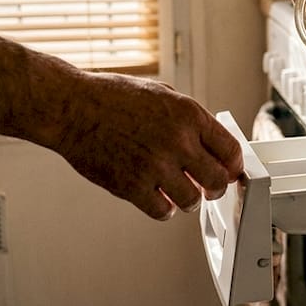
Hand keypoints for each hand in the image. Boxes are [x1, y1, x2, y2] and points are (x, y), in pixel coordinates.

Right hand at [53, 72, 242, 219]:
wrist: (72, 108)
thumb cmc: (112, 97)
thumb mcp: (162, 94)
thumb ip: (189, 119)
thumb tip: (210, 141)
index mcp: (188, 115)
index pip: (230, 149)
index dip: (234, 165)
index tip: (230, 171)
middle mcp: (177, 141)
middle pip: (217, 180)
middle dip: (216, 187)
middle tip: (210, 188)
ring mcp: (155, 166)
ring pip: (192, 200)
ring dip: (188, 200)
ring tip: (179, 192)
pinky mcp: (132, 186)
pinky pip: (163, 211)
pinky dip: (164, 209)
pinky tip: (157, 198)